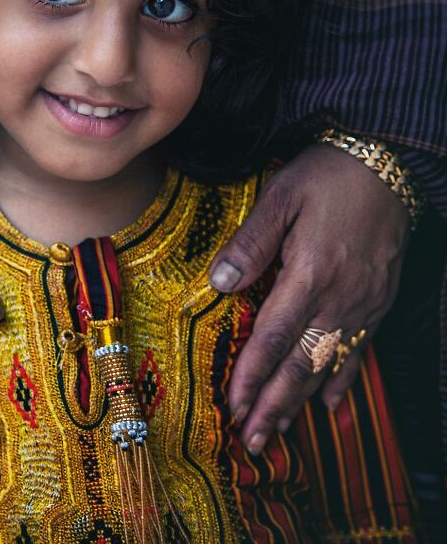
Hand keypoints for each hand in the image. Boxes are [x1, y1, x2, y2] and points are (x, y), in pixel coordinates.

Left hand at [208, 144, 410, 454]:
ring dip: (302, 401)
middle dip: (274, 405)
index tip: (233, 406)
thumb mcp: (281, 197)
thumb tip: (219, 283)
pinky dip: (343, 380)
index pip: (273, 337)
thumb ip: (251, 242)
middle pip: (301, 364)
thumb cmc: (328, 175)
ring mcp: (363, 303)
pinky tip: (331, 404)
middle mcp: (339, 298)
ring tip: (279, 431)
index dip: (252, 375)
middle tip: (252, 442)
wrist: (387, 163)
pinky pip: (359, 350)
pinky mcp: (379, 300)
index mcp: (309, 273)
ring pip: (328, 365)